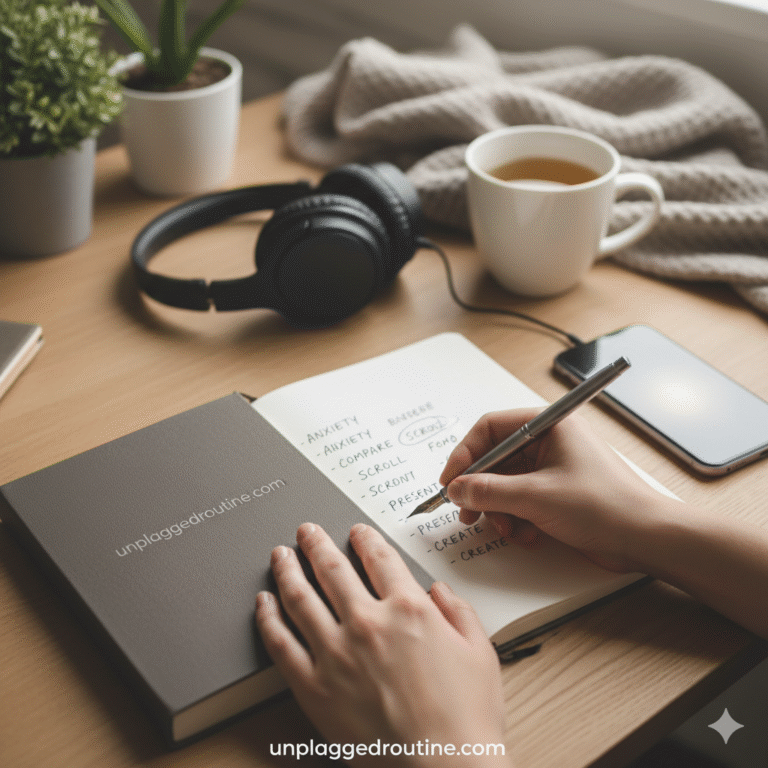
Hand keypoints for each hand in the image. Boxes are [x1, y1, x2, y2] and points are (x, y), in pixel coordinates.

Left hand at [255, 523, 510, 766]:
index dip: (365, 538)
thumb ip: (459, 612)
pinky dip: (268, 618)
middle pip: (332, 568)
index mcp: (409, 609)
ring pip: (300, 597)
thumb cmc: (466, 719)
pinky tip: (263, 602)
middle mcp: (368, 623)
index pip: (379, 558)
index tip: (356, 531)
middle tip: (306, 531)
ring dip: (287, 569)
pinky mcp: (314, 687)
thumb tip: (439, 591)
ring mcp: (336, 654)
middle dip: (316, 543)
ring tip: (280, 555)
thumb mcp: (480, 654)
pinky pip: (281, 644)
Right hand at [439, 408, 682, 572]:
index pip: (490, 428)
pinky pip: (520, 500)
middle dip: (481, 489)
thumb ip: (488, 491)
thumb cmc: (605, 505)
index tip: (451, 481)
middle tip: (467, 512)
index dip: (465, 454)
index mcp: (548, 425)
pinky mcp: (556, 493)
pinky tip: (528, 535)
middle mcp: (549, 441)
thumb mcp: (535, 497)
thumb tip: (456, 490)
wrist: (646, 539)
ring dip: (499, 510)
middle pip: (495, 459)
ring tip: (508, 529)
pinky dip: (516, 519)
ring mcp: (553, 468)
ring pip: (505, 484)